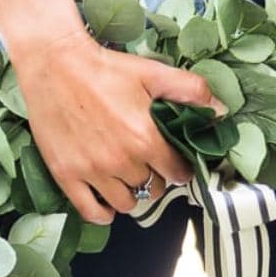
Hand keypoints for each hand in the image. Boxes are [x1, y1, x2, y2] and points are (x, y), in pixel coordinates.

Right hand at [11, 29, 227, 224]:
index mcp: (145, 138)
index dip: (180, 168)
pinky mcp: (67, 175)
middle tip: (148, 163)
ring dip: (133, 194)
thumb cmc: (105, 67)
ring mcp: (93, 171)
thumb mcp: (153, 72)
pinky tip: (107, 199)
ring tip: (128, 177)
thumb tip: (221, 111)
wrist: (54, 63)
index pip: (178, 173)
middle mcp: (121, 161)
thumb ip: (190, 91)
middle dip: (156, 178)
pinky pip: (92, 212)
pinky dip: (104, 212)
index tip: (173, 161)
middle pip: (154, 189)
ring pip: (128, 204)